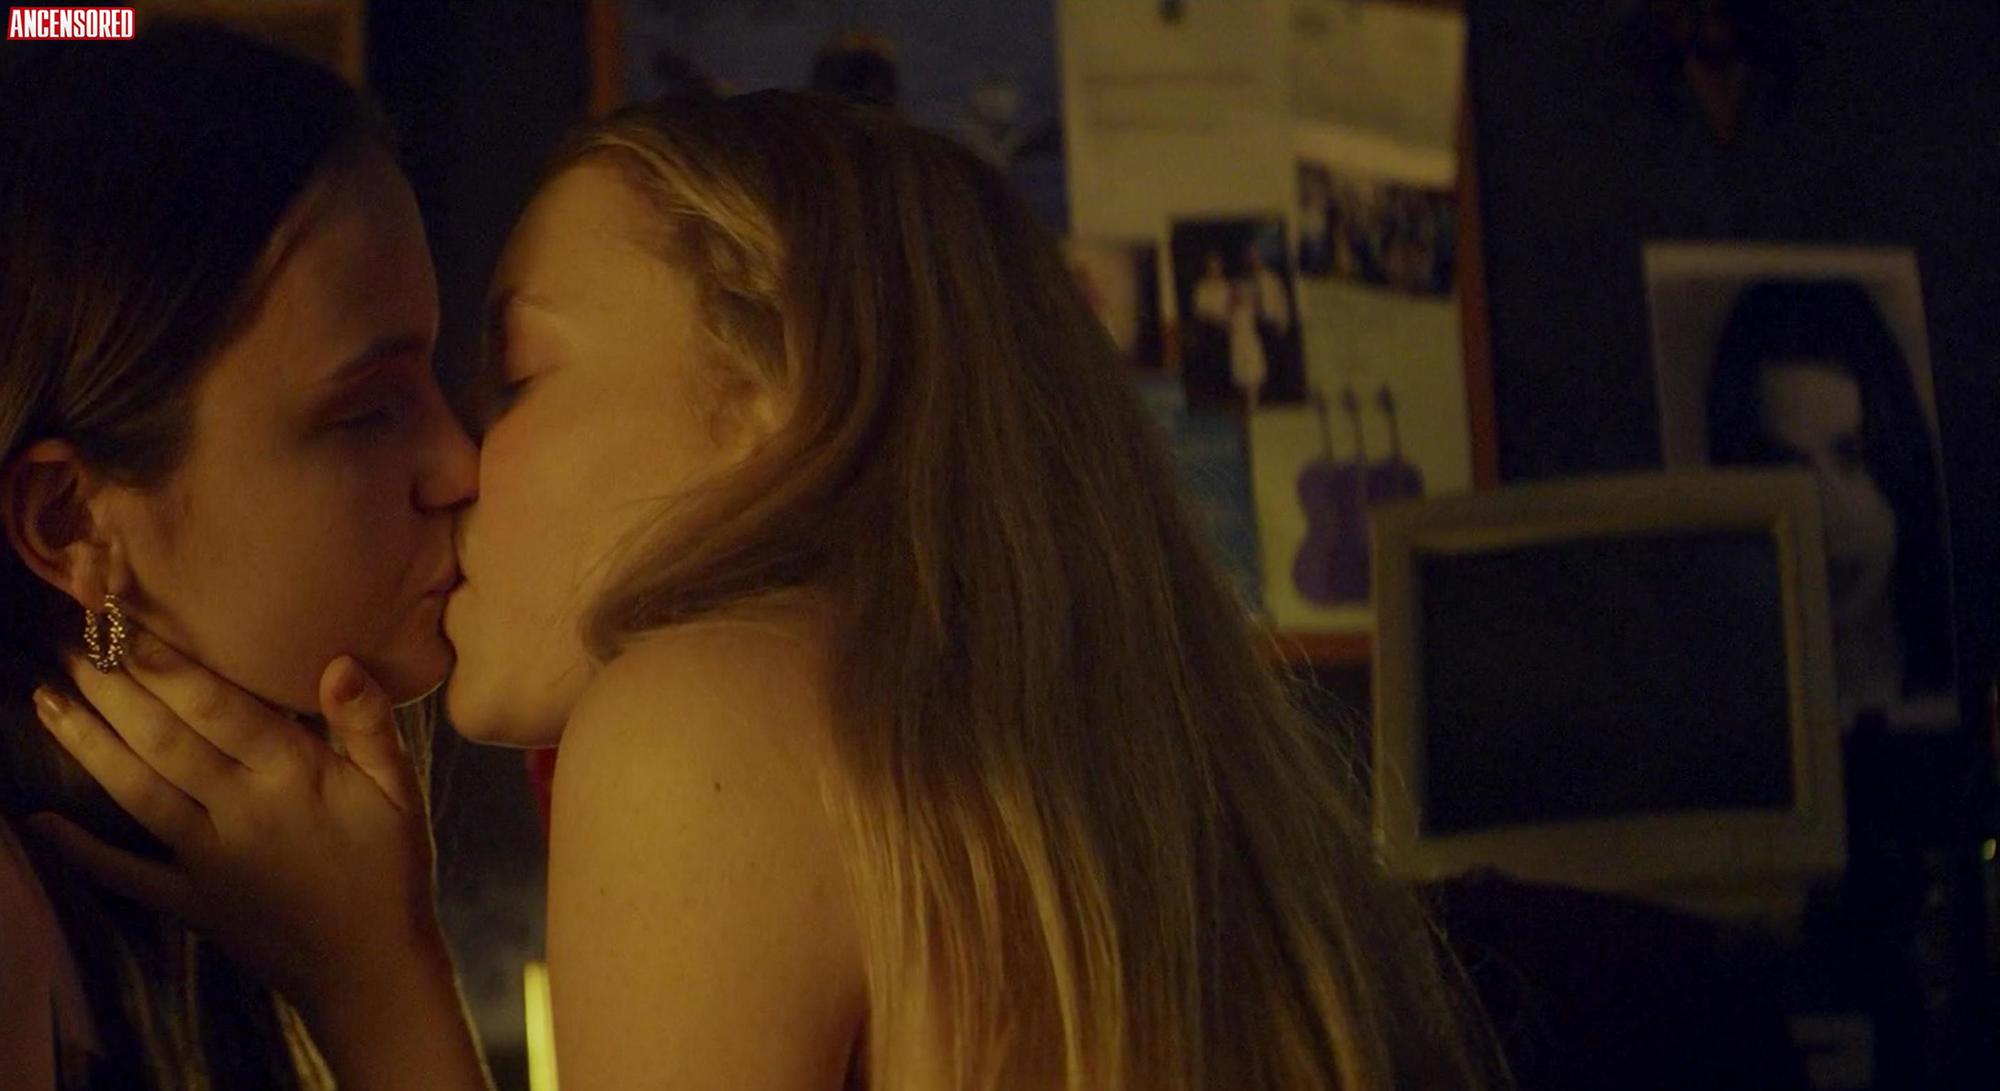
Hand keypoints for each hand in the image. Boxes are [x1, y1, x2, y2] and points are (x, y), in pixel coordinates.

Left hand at [26, 630, 448, 1011]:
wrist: (372, 970)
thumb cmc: (390, 869)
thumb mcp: (401, 791)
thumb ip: (368, 725)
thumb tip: (337, 662)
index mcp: (293, 776)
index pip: (217, 707)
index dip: (166, 664)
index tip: (124, 623)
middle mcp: (240, 811)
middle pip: (164, 739)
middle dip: (112, 688)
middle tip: (70, 643)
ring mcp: (207, 859)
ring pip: (136, 792)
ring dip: (87, 745)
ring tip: (46, 700)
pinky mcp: (190, 901)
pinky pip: (126, 874)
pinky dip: (79, 851)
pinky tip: (38, 824)